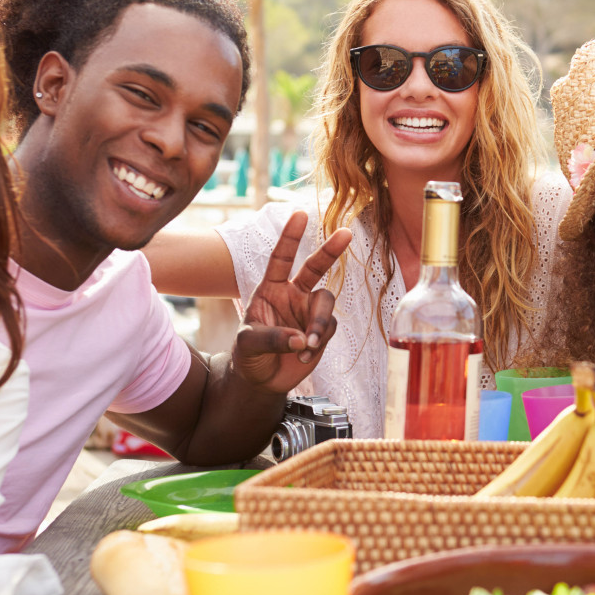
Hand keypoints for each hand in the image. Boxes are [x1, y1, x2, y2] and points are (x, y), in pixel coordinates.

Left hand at [230, 211, 351, 393]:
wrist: (260, 380)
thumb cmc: (247, 354)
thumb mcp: (248, 343)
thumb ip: (272, 338)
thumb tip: (301, 339)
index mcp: (270, 289)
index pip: (281, 258)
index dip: (290, 237)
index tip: (300, 214)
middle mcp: (292, 295)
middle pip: (315, 268)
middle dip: (330, 251)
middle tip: (346, 234)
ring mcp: (308, 312)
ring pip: (326, 303)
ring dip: (319, 323)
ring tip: (308, 344)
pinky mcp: (321, 331)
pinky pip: (328, 329)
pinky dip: (317, 342)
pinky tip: (302, 355)